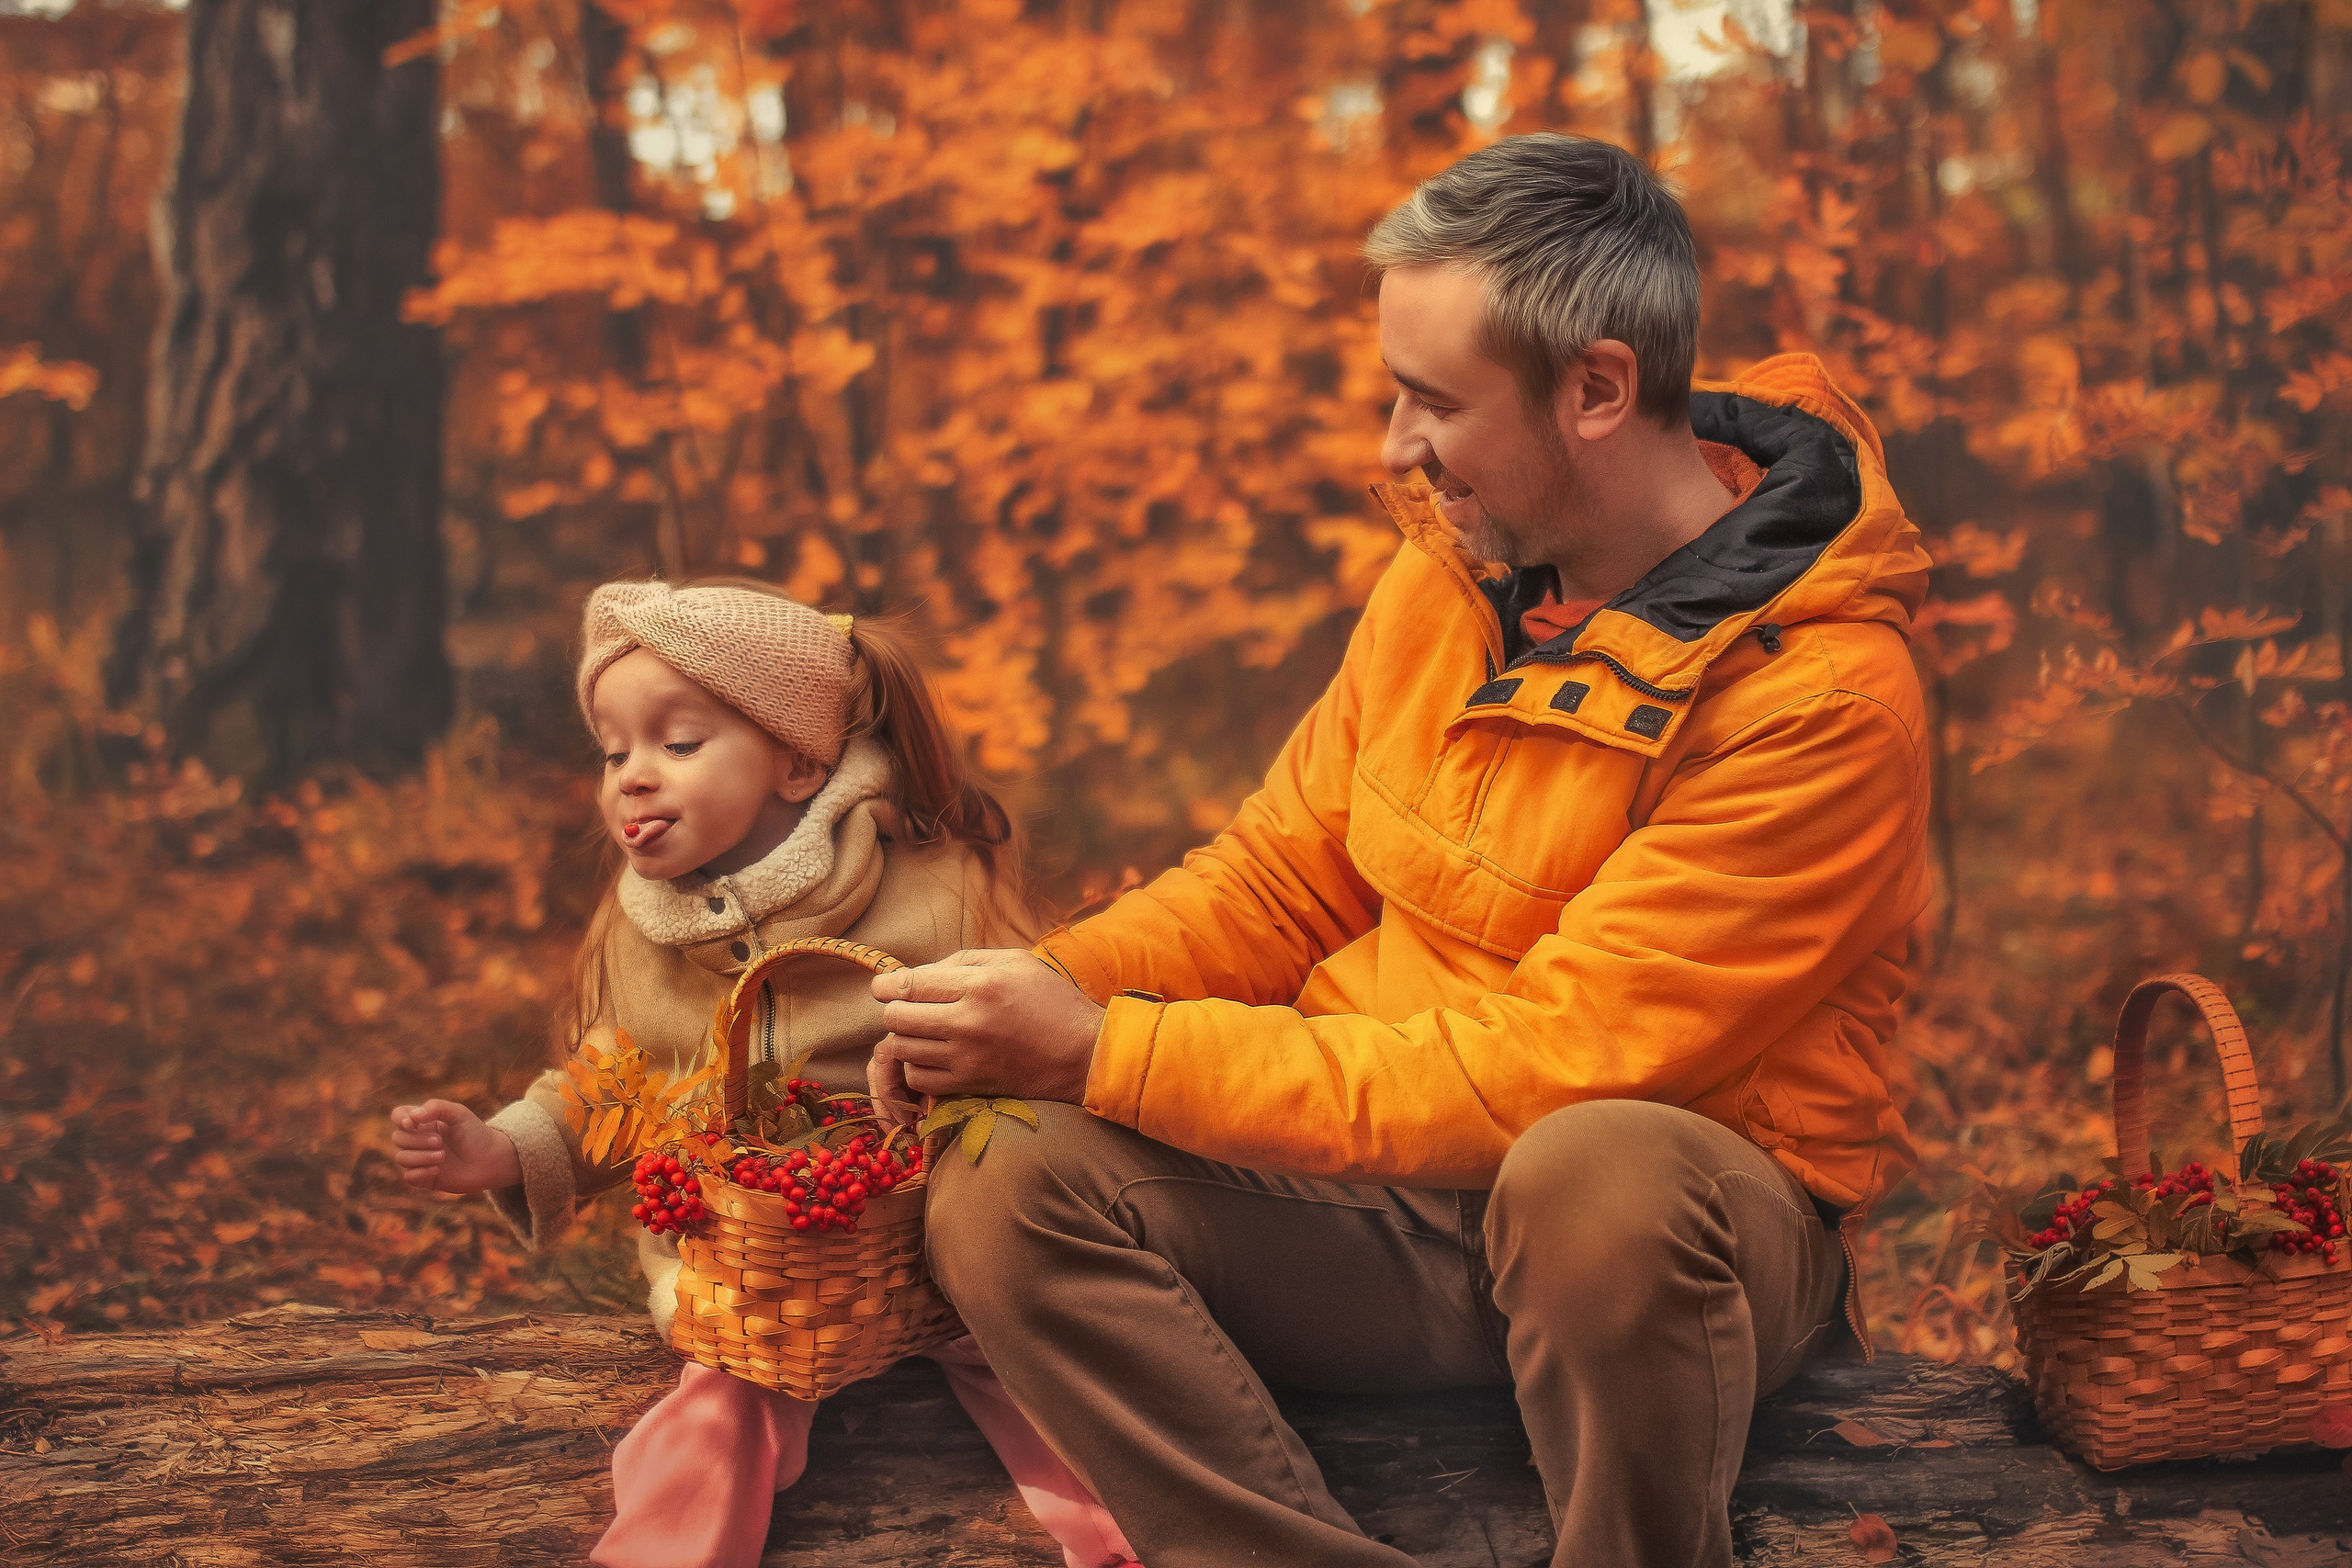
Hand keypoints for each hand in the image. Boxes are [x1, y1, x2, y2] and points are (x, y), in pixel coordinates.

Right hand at [390, 1099, 522, 1192]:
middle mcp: (419, 1140)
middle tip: (440, 1142)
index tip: (412, 1124)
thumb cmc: (475, 1134)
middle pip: (398, 1138)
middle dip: (417, 1140)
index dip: (400, 1118)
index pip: (399, 1115)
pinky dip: (420, 1172)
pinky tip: (437, 1169)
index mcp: (425, 1122)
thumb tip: (413, 1116)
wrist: (491, 1159)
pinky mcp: (425, 1177)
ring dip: (420, 1157)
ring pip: (401, 1157)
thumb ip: (437, 1108)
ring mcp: (421, 1159)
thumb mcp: (459, 1114)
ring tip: (442, 1156)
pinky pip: (409, 1176)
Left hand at [870, 949, 1104, 1103]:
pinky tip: (929, 1056)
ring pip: (902, 1048)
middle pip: (898, 1016)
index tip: (883, 987)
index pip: (910, 984)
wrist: (1083, 1053)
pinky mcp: (969, 1084)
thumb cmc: (1052, 1001)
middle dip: (893, 1009)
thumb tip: (921, 972)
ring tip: (917, 1031)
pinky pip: (918, 1077)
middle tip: (903, 1007)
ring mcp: (966, 1056)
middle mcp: (968, 1020)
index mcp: (980, 984)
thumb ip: (965, 959)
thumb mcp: (1015, 961)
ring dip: (903, 1037)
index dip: (887, 985)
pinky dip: (915, 1066)